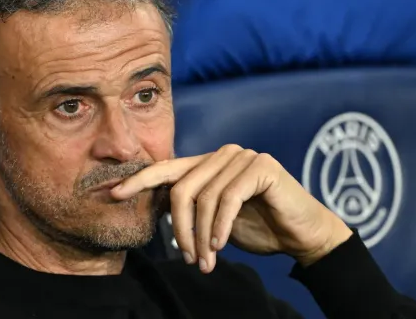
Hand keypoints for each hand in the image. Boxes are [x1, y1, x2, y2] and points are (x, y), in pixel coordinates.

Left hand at [110, 145, 352, 272]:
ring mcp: (242, 156)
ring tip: (206, 261)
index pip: (166, 169)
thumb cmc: (257, 228)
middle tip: (187, 258)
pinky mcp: (261, 166)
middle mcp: (222, 154)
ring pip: (204, 198)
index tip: (113, 194)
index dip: (139, 180)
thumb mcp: (214, 220)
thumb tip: (155, 210)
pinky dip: (221, 226)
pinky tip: (220, 246)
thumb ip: (190, 209)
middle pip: (181, 189)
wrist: (302, 235)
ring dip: (202, 236)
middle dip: (180, 229)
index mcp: (207, 163)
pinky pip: (228, 199)